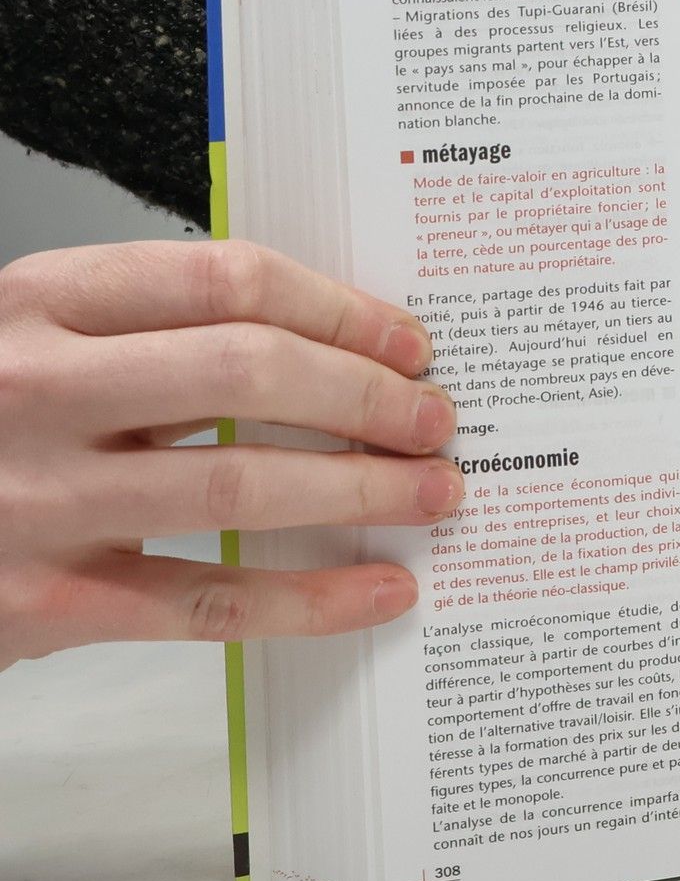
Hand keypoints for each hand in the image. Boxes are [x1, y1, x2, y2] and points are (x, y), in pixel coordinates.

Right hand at [0, 239, 462, 669]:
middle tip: (438, 418)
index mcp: (43, 300)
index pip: (227, 278)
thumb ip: (154, 329)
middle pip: (249, 370)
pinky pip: (205, 601)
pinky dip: (309, 598)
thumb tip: (332, 343)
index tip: (409, 341)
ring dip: (361, 488)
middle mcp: (37, 388)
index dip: (340, 308)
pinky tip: (377, 591)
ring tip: (433, 492)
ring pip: (241, 481)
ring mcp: (36, 498)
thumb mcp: (38, 338)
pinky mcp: (42, 602)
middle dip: (368, 395)